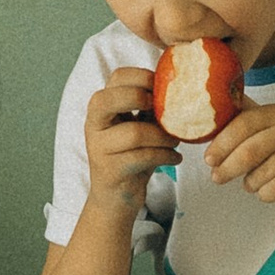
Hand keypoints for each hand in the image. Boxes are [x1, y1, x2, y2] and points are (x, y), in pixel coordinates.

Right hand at [82, 70, 171, 215]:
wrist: (116, 198)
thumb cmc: (131, 156)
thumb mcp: (138, 125)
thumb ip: (150, 107)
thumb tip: (181, 84)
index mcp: (101, 107)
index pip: (116, 77)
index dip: (142, 76)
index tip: (163, 89)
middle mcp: (94, 125)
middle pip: (109, 99)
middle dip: (142, 99)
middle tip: (166, 111)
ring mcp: (99, 149)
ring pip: (135, 133)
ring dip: (163, 137)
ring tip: (176, 141)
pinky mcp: (110, 171)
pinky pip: (143, 157)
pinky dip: (165, 156)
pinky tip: (175, 158)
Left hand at [207, 102, 274, 213]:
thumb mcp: (268, 134)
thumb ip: (241, 123)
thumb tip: (201, 115)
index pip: (241, 122)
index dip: (222, 142)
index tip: (208, 159)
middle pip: (250, 149)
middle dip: (229, 167)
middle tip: (216, 178)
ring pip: (264, 171)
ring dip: (251, 183)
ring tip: (251, 185)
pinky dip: (268, 194)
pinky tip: (266, 193)